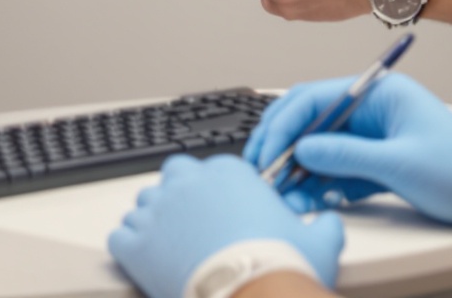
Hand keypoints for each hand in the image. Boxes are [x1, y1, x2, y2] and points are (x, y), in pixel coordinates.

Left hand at [108, 153, 342, 297]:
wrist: (253, 296)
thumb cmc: (282, 266)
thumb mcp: (318, 240)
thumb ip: (323, 225)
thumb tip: (330, 225)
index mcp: (229, 173)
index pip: (211, 167)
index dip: (215, 190)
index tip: (221, 210)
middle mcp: (189, 184)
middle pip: (173, 175)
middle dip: (179, 194)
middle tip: (191, 222)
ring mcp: (158, 212)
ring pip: (142, 203)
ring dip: (152, 219)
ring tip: (166, 244)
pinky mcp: (136, 244)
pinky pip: (120, 235)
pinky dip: (128, 246)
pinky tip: (141, 258)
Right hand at [244, 74, 451, 232]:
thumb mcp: (399, 163)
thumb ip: (346, 155)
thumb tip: (301, 150)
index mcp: (380, 92)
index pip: (316, 97)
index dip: (285, 123)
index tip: (268, 150)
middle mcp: (372, 109)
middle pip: (313, 121)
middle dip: (286, 146)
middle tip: (265, 171)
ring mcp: (373, 136)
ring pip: (322, 148)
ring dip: (300, 170)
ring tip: (284, 193)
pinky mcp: (376, 161)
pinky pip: (338, 169)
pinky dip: (321, 184)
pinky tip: (308, 198)